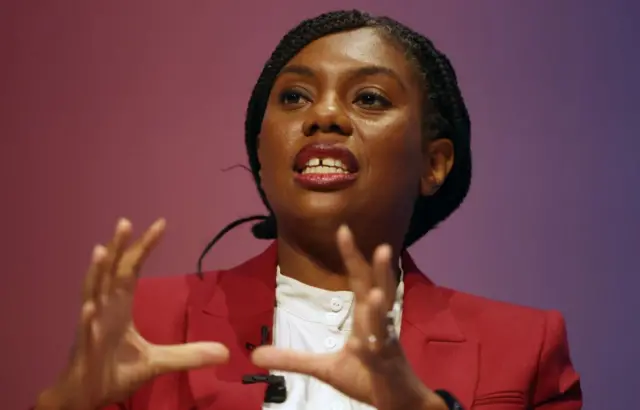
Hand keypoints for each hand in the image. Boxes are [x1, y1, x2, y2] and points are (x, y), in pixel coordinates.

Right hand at [36, 219, 228, 409]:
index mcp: (120, 307)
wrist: (88, 396)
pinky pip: (86, 330)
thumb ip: (188, 354)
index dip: (143, 247)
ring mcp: (92, 327)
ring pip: (93, 293)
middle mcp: (104, 310)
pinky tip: (90, 306)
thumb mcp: (159, 361)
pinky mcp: (84, 349)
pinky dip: (87, 317)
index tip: (159, 224)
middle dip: (117, 248)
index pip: (131, 270)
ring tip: (101, 251)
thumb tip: (224, 352)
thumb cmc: (116, 371)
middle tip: (125, 222)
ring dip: (97, 272)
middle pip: (111, 273)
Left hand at [251, 226, 445, 409]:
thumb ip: (292, 358)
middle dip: (378, 272)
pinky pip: (377, 359)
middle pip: (377, 293)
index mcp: (365, 319)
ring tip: (370, 294)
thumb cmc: (366, 376)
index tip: (343, 229)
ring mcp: (385, 347)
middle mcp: (378, 326)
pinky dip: (370, 351)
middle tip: (382, 247)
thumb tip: (255, 355)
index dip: (352, 256)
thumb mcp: (324, 368)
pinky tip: (360, 345)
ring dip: (376, 311)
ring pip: (382, 326)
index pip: (359, 280)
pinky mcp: (386, 370)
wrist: (396, 402)